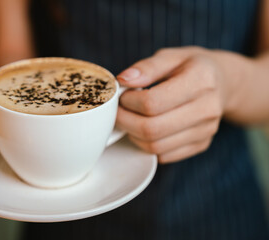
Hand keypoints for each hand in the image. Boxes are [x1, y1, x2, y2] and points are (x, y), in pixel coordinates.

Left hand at [116, 47, 242, 163]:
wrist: (222, 83)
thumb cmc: (191, 68)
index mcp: (201, 80)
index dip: (128, 102)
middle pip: (152, 128)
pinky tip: (143, 130)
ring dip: (133, 136)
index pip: (152, 102)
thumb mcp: (171, 57)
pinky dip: (146, 146)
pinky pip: (164, 155)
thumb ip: (147, 68)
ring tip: (129, 120)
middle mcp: (208, 108)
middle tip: (118, 112)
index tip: (122, 96)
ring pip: (156, 146)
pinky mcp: (202, 145)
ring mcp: (207, 130)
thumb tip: (123, 80)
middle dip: (125, 122)